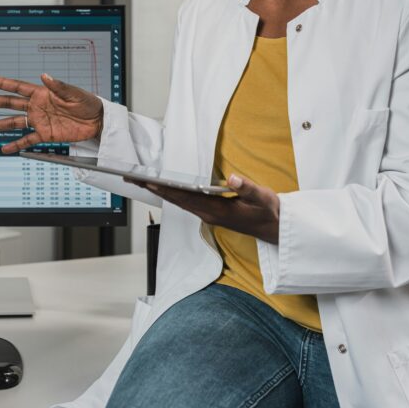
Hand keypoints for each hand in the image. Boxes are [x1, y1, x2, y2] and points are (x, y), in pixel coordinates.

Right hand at [0, 74, 103, 153]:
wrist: (97, 121)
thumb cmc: (88, 103)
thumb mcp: (74, 93)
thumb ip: (58, 86)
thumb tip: (45, 76)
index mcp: (42, 93)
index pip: (18, 87)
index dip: (3, 83)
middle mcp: (37, 106)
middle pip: (10, 104)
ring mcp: (40, 121)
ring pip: (14, 123)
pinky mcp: (46, 134)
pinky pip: (28, 139)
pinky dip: (16, 144)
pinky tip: (4, 148)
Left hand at [126, 173, 280, 243]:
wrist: (276, 229)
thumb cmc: (269, 213)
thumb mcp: (263, 198)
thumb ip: (248, 188)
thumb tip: (233, 179)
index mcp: (216, 211)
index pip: (184, 197)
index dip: (165, 189)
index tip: (147, 181)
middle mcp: (208, 214)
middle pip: (175, 200)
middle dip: (153, 189)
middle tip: (132, 179)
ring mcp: (209, 215)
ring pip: (179, 202)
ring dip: (160, 192)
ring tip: (142, 181)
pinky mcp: (211, 214)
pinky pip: (186, 203)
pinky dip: (173, 194)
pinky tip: (165, 188)